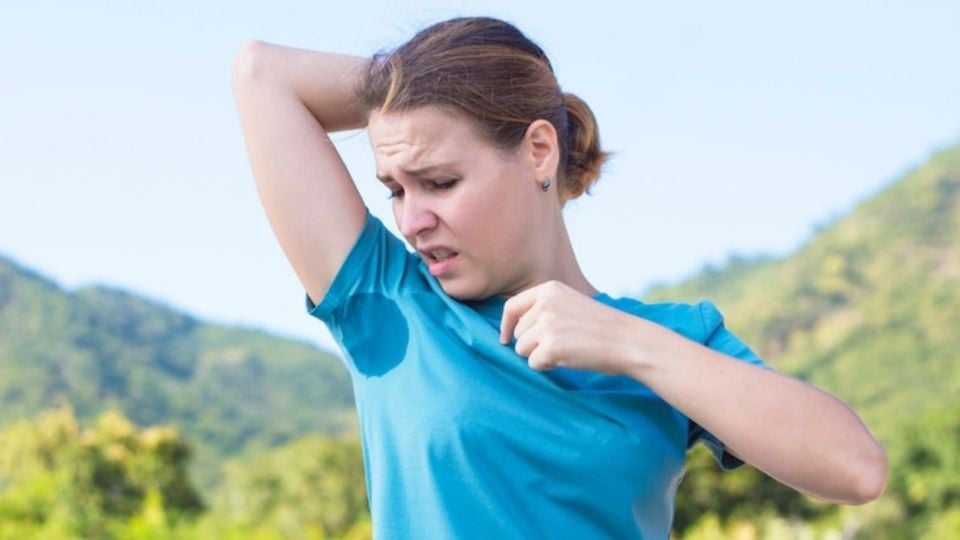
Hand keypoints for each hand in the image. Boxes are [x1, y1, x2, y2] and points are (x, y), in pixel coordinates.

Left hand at [499, 280, 650, 374]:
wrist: (628, 341)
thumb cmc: (602, 327)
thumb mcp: (571, 304)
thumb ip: (544, 309)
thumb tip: (511, 330)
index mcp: (549, 289)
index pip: (512, 307)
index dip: (506, 326)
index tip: (504, 339)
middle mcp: (545, 303)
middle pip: (517, 333)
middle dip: (533, 344)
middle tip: (562, 344)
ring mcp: (546, 324)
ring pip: (522, 349)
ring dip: (540, 355)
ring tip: (567, 350)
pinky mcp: (550, 346)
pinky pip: (534, 363)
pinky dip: (548, 366)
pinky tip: (569, 358)